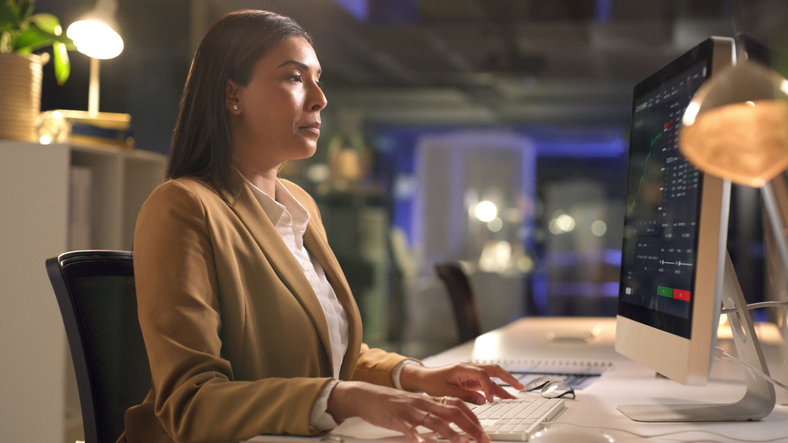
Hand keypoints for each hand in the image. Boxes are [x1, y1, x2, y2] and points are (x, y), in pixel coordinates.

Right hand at [327, 381, 488, 442]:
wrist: (366, 395)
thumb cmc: (391, 403)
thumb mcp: (415, 404)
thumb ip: (431, 411)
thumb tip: (450, 422)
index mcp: (428, 400)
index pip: (457, 404)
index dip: (473, 416)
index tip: (483, 430)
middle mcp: (423, 404)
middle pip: (452, 413)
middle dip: (470, 427)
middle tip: (483, 439)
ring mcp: (410, 412)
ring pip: (435, 421)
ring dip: (451, 433)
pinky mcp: (396, 420)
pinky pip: (410, 429)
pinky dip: (418, 437)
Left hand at [400, 363, 524, 404]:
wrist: (424, 378)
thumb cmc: (432, 383)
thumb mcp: (446, 392)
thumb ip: (464, 396)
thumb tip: (482, 400)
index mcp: (462, 368)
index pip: (483, 375)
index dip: (489, 387)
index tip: (491, 400)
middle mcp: (469, 368)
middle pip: (493, 370)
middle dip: (508, 377)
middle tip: (519, 387)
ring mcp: (471, 374)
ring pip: (492, 377)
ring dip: (505, 384)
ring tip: (517, 393)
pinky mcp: (471, 380)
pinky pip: (487, 384)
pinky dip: (496, 389)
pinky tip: (505, 396)